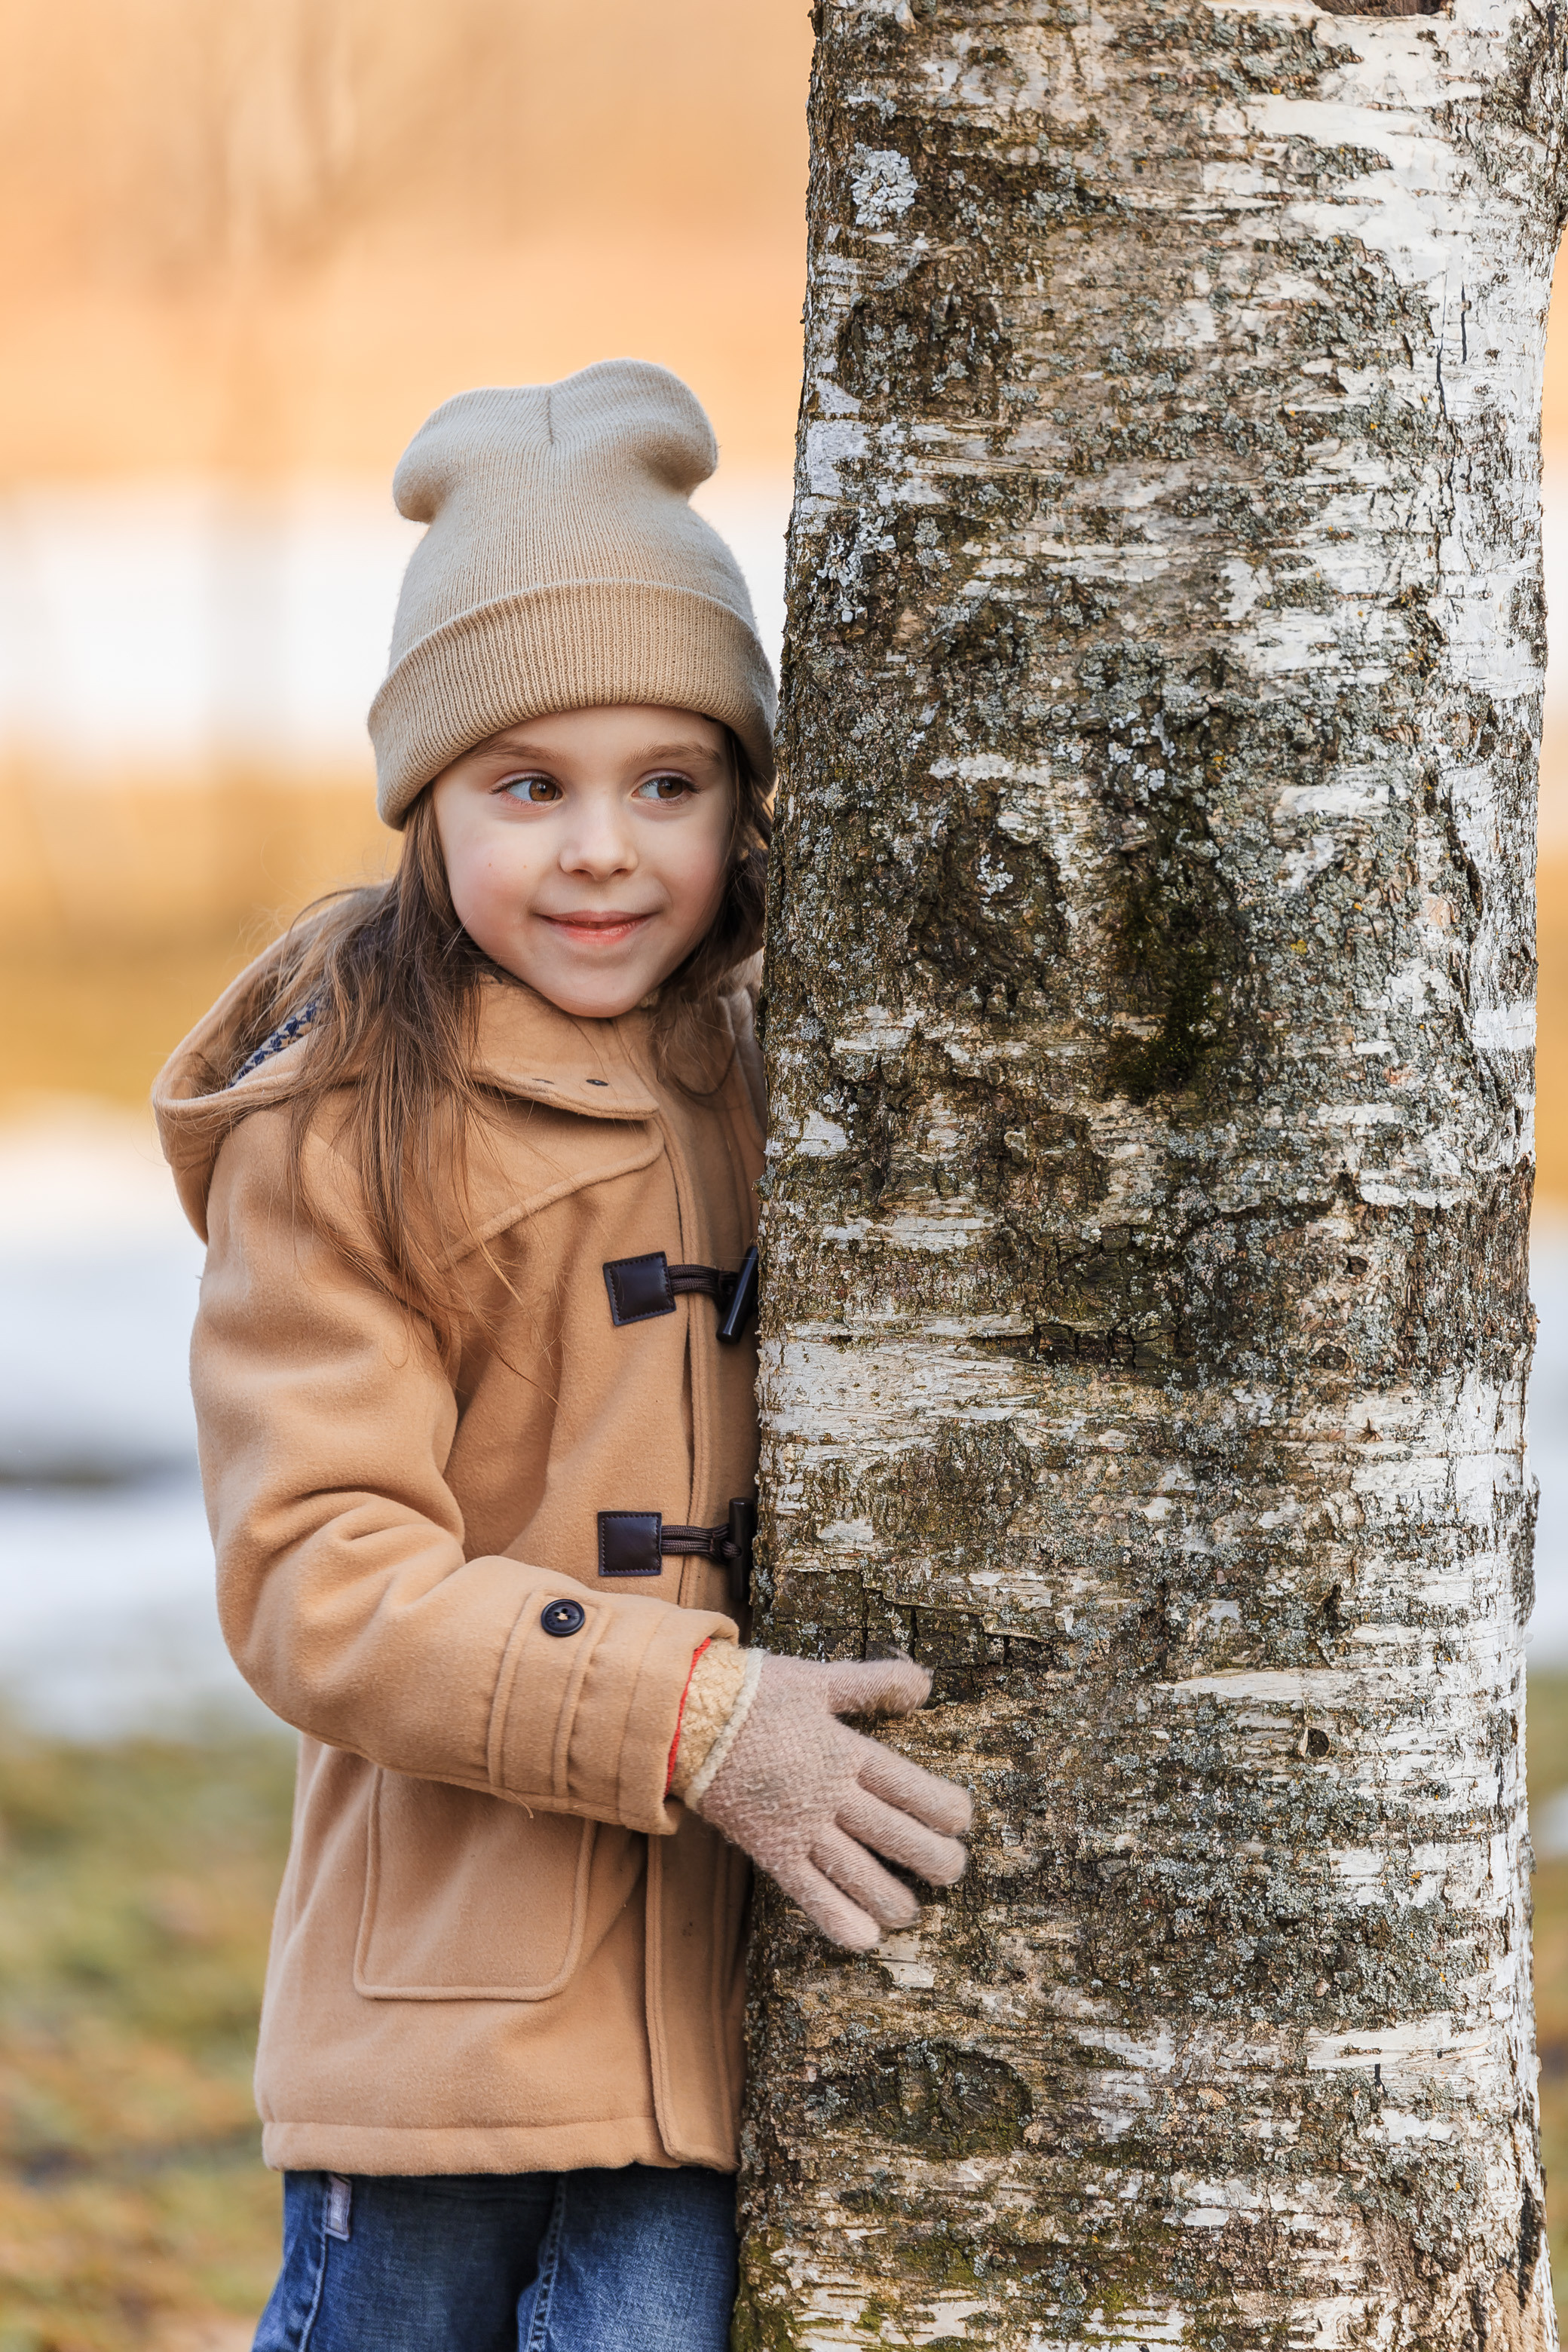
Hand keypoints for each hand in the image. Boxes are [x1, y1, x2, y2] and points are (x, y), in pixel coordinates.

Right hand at [685, 1652, 971, 1949]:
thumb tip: (925, 1684)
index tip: (962, 1821)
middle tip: (954, 1872)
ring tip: (911, 1912)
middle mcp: (831, 1794)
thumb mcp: (820, 1679)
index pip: (910, 1787)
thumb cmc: (754, 1693)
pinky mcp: (770, 1849)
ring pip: (859, 1872)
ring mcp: (801, 1826)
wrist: (687, 1716)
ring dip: (893, 1897)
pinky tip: (864, 1939)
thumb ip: (873, 1683)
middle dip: (933, 1858)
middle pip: (895, 1834)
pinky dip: (837, 1918)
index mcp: (847, 1751)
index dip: (944, 1808)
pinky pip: (808, 1892)